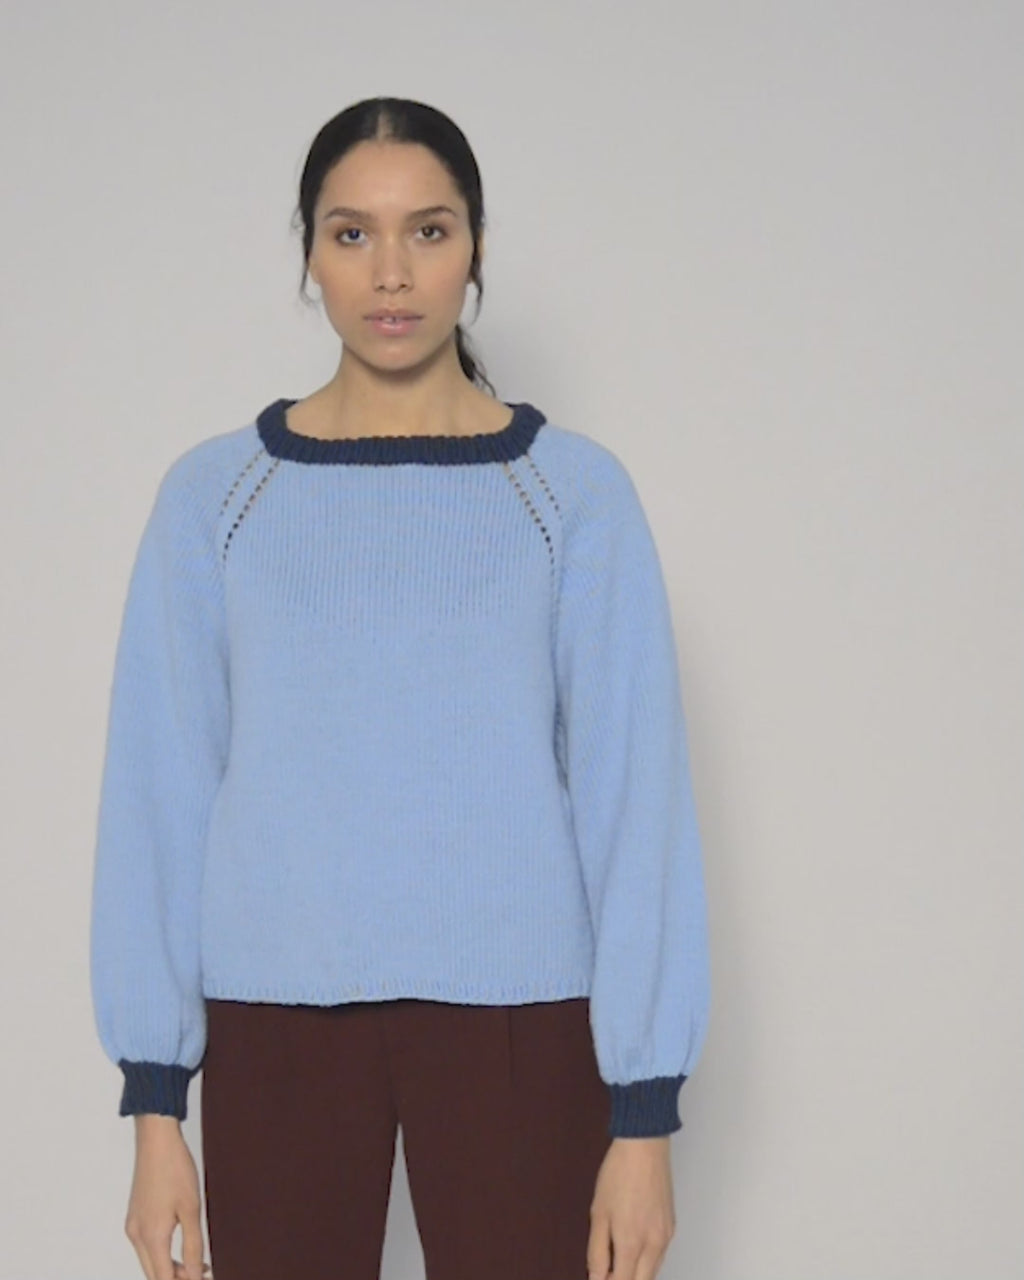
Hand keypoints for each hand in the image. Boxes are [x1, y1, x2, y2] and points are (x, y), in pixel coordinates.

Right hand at [124, 1115, 212, 1279]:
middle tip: (203, 1272)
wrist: (156, 1140)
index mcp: (151, 1237)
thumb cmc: (175, 1169)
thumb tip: (194, 1273)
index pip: (163, 1279)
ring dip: (170, 1267)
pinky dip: (162, 1252)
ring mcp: (133, 1225)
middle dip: (177, 1278)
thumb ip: (193, 1245)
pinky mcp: (135, 1216)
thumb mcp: (191, 1209)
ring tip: (197, 1262)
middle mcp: (137, 1235)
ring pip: (150, 1260)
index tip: (203, 1277)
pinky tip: (180, 1244)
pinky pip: (147, 1246)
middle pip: (154, 1274)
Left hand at [587, 1135, 674, 1279]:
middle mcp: (654, 1245)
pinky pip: (660, 1256)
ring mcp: (666, 1236)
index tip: (598, 1277)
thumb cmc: (617, 1174)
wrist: (644, 1145)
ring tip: (616, 1260)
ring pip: (652, 1272)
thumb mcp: (598, 1213)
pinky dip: (646, 1261)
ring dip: (635, 1273)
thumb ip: (597, 1251)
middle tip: (607, 1270)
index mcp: (632, 1243)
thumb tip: (596, 1277)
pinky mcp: (672, 1226)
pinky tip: (633, 1248)